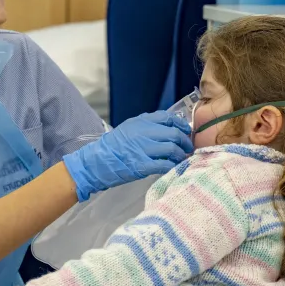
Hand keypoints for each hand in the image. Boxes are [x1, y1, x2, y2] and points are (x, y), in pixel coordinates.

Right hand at [63, 111, 193, 200]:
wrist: (96, 161)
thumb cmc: (112, 146)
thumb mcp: (128, 128)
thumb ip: (146, 126)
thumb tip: (167, 127)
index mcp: (140, 122)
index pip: (168, 117)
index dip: (181, 124)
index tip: (186, 131)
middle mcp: (143, 133)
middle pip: (174, 134)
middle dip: (185, 142)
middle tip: (188, 148)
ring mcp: (143, 149)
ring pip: (172, 149)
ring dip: (181, 155)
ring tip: (182, 159)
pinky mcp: (141, 166)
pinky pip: (164, 165)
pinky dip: (172, 166)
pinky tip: (173, 168)